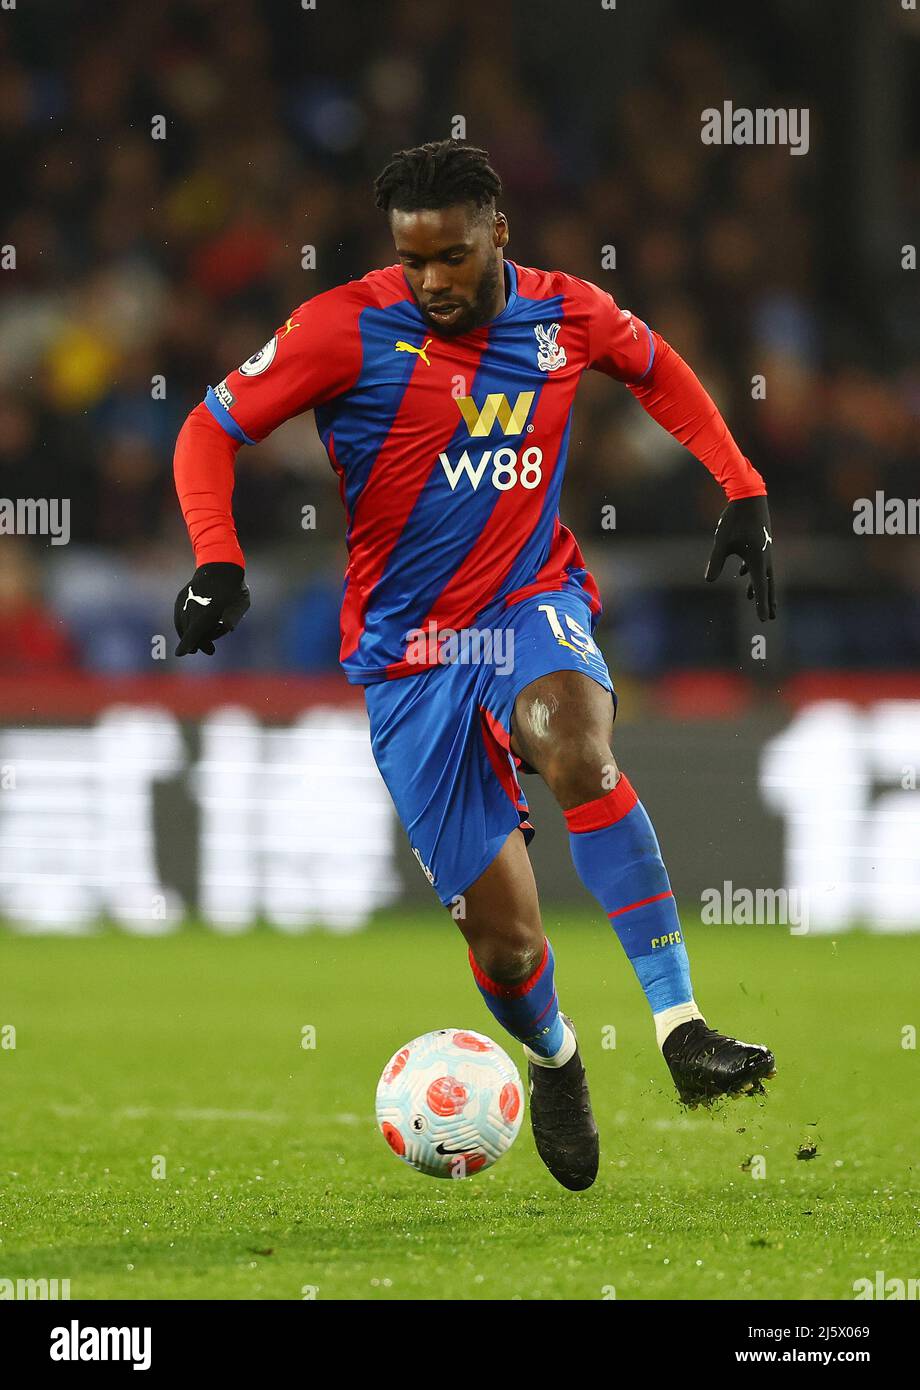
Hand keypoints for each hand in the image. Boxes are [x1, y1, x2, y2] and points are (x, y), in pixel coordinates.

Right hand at [174, 562, 249, 655]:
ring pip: (183, 625)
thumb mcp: (240, 603)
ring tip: (207, 638)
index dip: (187, 643)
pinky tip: (195, 631)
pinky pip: (180, 617)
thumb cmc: (233, 588)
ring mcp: (184, 601)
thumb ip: (233, 617)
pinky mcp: (181, 598)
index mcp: (207, 609)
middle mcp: (192, 605)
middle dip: (199, 643)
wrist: (219, 566)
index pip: (194, 631)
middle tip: (211, 651)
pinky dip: (185, 626)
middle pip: (190, 632)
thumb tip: (228, 628)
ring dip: (192, 635)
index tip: (179, 654)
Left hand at [705, 495, 775, 620]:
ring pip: (763, 574)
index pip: (760, 588)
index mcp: (756, 560)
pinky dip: (751, 572)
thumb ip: (716, 561)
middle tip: (769, 618)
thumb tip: (708, 580)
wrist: (749, 497)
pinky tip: (742, 574)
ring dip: (759, 587)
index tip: (763, 620)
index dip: (761, 605)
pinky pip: (757, 563)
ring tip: (753, 600)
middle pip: (767, 585)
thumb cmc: (735, 519)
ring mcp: (763, 550)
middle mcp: (764, 558)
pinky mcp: (760, 544)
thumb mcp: (721, 541)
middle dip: (766, 601)